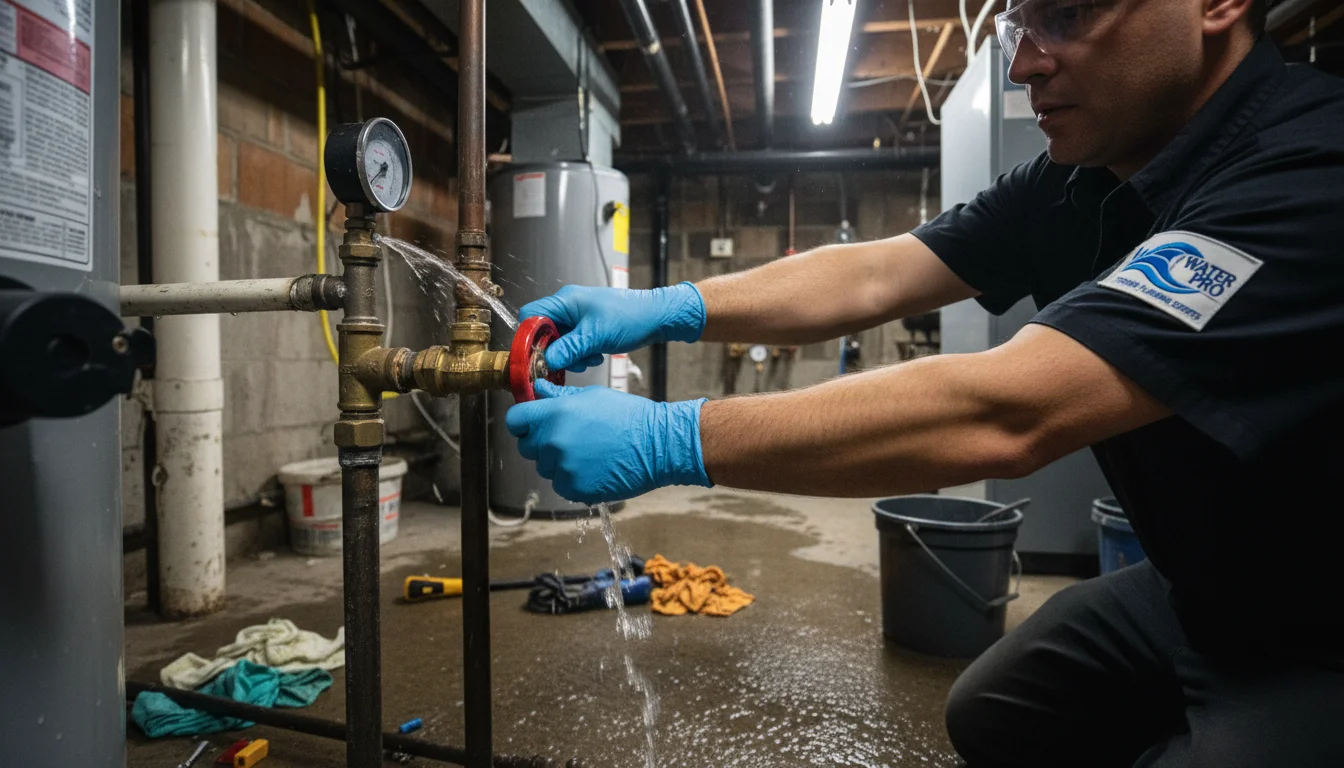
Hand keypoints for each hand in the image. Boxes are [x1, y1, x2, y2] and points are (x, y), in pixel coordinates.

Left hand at [505, 380, 711, 503]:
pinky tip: (594, 467)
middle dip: (541, 442)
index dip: (522, 422)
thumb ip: (559, 396)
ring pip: (545, 468)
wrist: (657, 446)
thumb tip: (538, 389)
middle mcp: (553, 441)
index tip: (530, 424)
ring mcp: (563, 468)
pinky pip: (561, 485)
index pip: (515, 420)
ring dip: (559, 462)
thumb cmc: (629, 416)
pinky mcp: (574, 489)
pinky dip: (573, 479)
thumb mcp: (593, 397)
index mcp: (555, 414)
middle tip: (569, 438)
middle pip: (527, 446)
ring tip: (588, 452)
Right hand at [518, 282, 705, 372]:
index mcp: (566, 301)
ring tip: (589, 359)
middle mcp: (568, 307)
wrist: (657, 317)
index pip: (531, 316)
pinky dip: (581, 354)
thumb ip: (569, 348)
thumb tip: (546, 360)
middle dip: (554, 351)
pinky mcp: (588, 328)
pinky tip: (595, 356)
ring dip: (570, 355)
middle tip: (567, 363)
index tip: (534, 357)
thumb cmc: (630, 317)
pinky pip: (573, 344)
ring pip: (559, 341)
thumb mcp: (596, 336)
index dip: (528, 337)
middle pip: (544, 332)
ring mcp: (578, 317)